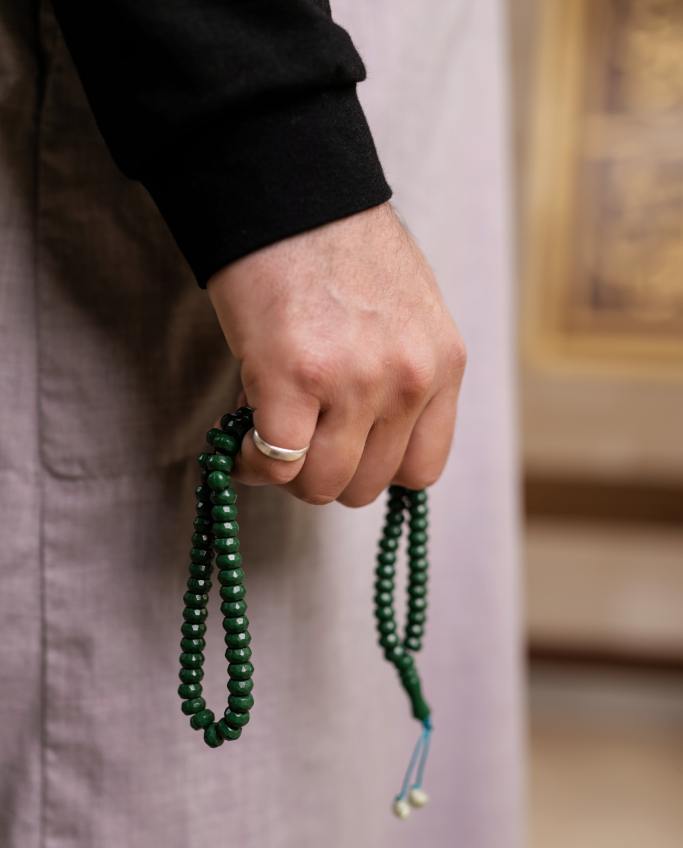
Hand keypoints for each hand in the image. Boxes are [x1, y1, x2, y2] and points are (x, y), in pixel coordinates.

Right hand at [206, 201, 465, 506]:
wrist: (289, 185)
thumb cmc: (337, 246)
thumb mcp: (404, 314)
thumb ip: (398, 377)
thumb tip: (359, 439)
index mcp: (443, 364)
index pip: (421, 470)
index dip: (373, 468)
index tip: (342, 449)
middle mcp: (408, 380)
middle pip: (366, 485)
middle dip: (324, 471)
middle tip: (295, 436)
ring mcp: (354, 383)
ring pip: (320, 485)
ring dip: (287, 471)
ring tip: (265, 433)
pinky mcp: (293, 379)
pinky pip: (274, 464)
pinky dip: (251, 463)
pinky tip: (239, 437)